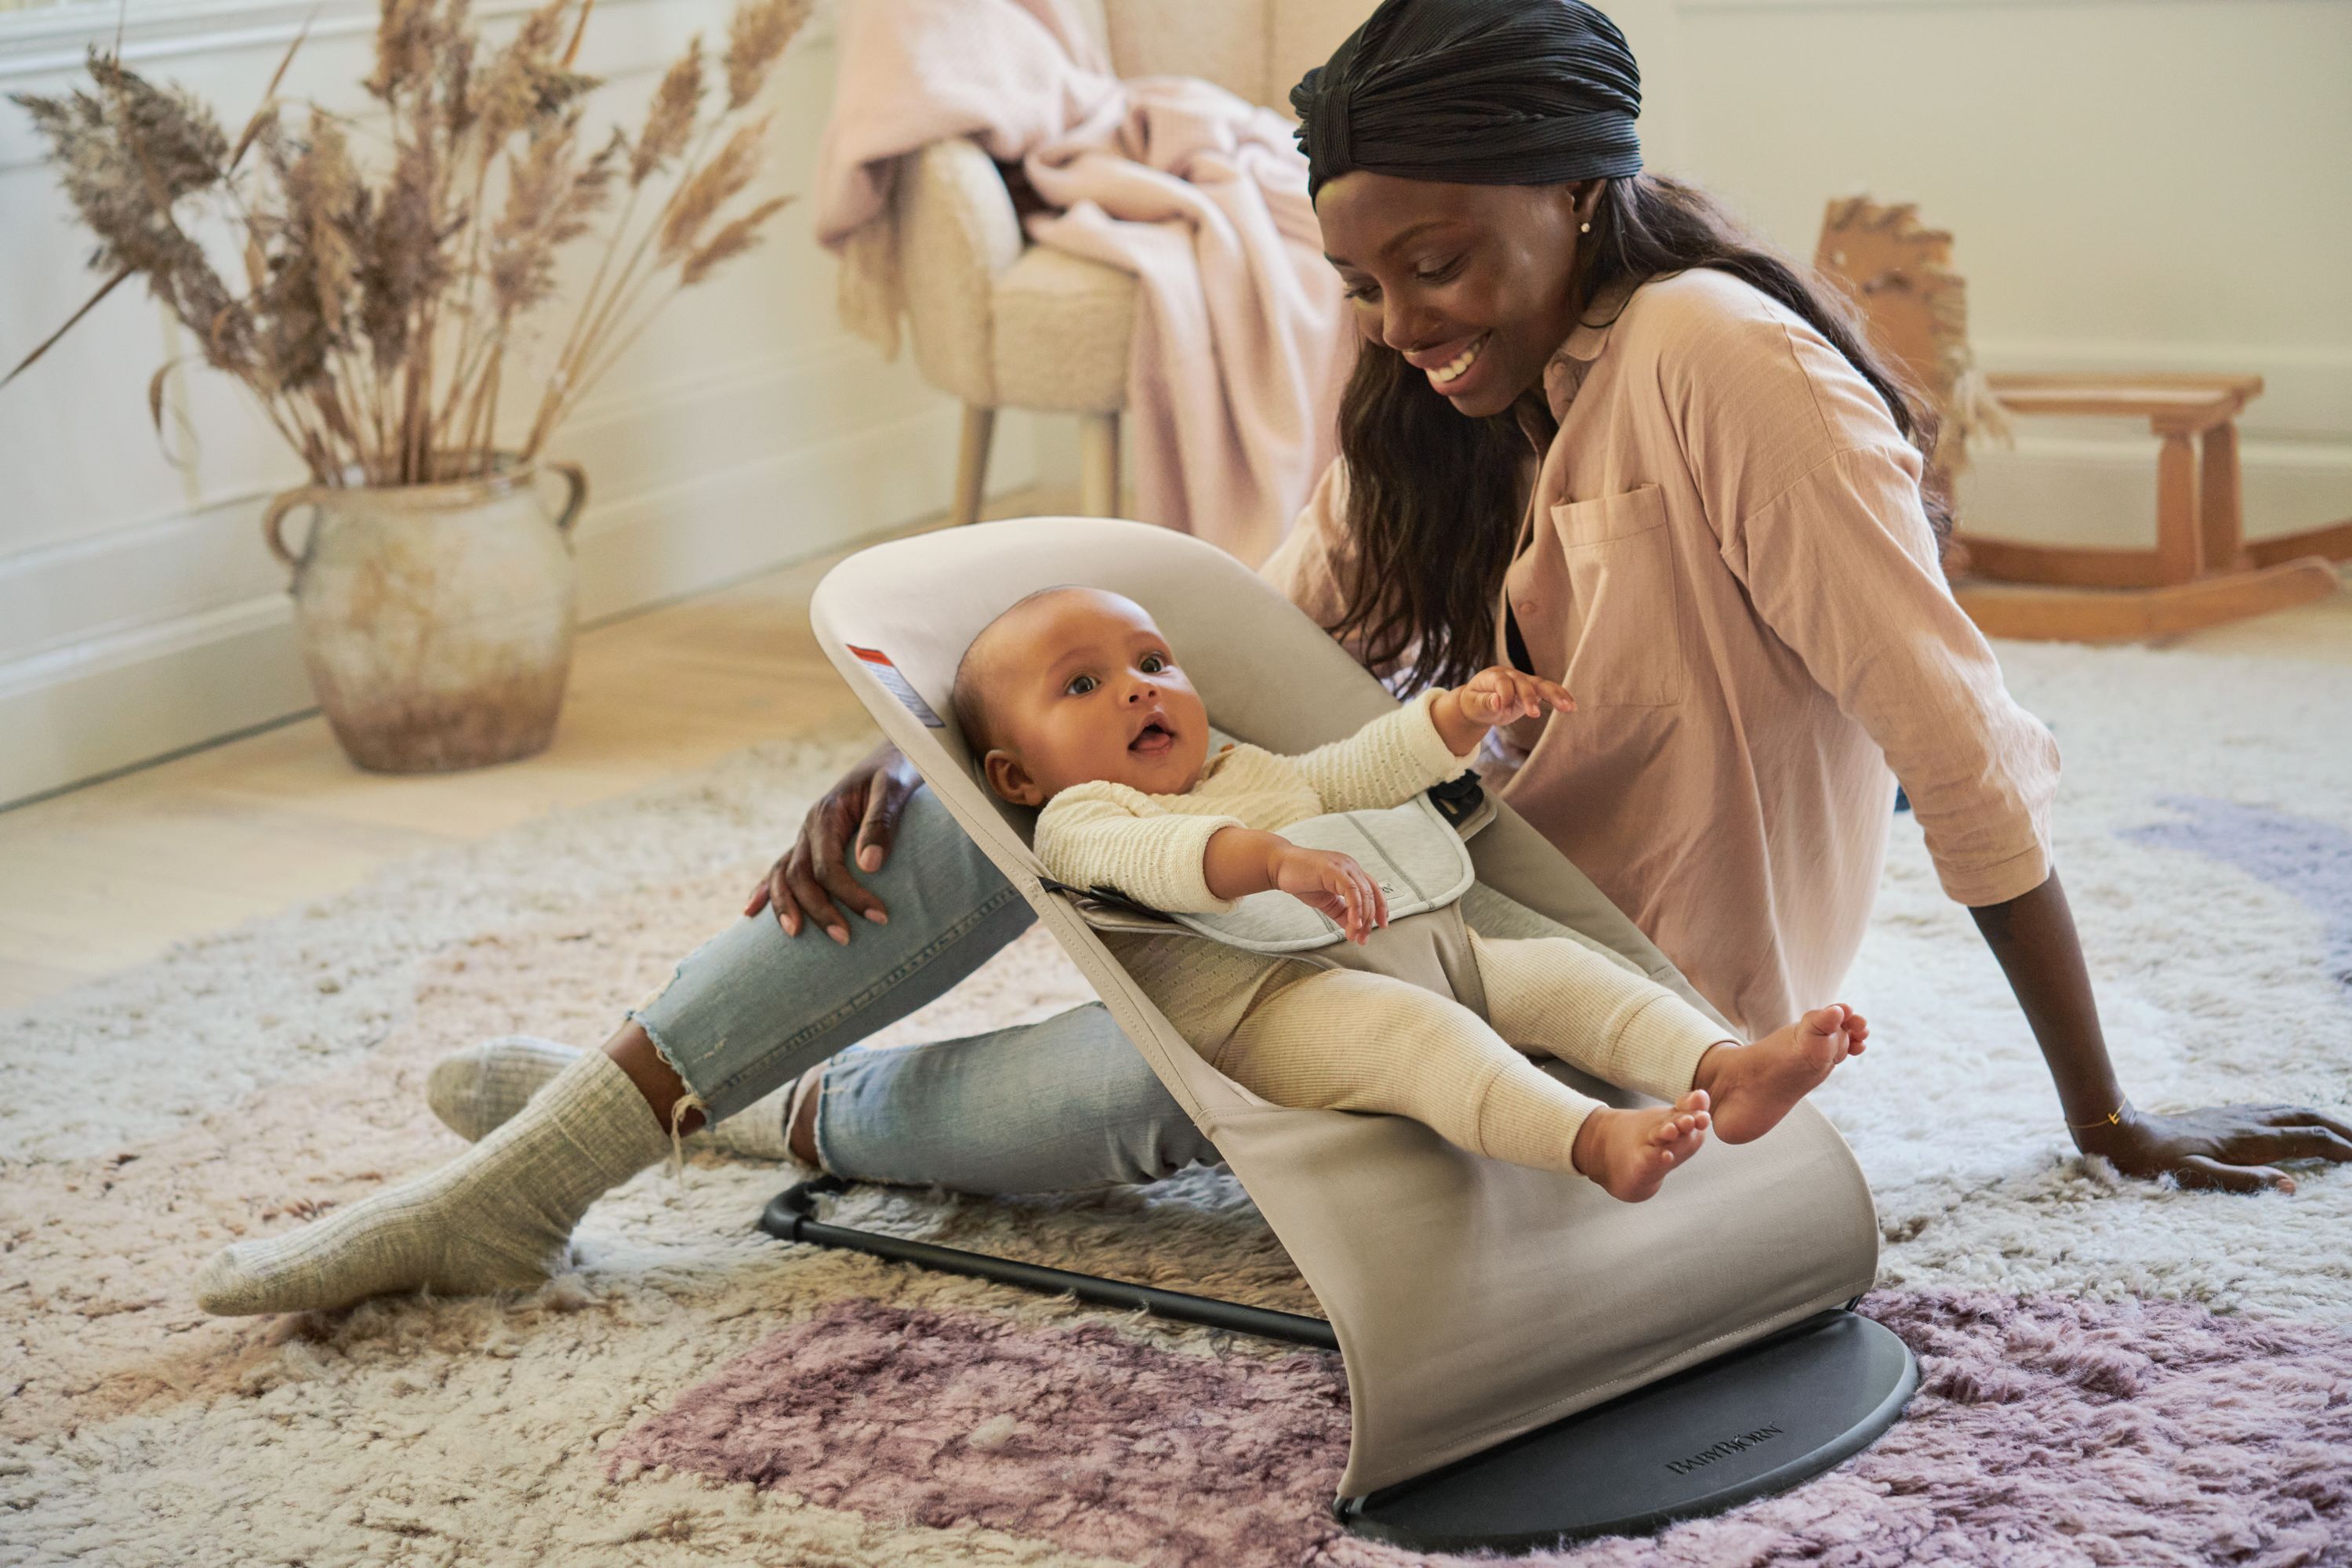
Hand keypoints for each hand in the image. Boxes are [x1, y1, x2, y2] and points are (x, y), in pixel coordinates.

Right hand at [745, 742, 920, 942]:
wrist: (892, 756)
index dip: (848, 894)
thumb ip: (881, 823)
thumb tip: (869, 866)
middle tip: (845, 939)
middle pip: (800, 876)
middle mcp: (810, 826)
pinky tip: (751, 912)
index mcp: (827, 813)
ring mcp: (806, 835)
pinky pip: (781, 868)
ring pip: (782, 875)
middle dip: (818, 910)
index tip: (878, 916)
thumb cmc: (896, 772)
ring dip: (785, 907)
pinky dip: (766, 889)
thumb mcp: (894, 789)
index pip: (827, 865)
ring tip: (795, 935)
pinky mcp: (811, 842)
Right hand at [1272, 846, 1387, 943]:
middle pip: (1371, 895)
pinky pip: (1351, 890)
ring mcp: (1344, 866)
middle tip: (1362, 939)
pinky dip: (1355, 908)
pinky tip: (1354, 923)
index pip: (1374, 891)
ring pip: (1364, 894)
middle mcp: (1351, 867)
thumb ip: (1342, 913)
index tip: (1381, 927)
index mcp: (1352, 872)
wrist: (1279, 866)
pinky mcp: (1334, 870)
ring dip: (1363, 917)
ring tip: (1356, 935)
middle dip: (1370, 920)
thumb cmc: (1301, 880)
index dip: (1381, 909)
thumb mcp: (1326, 901)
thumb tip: (1354, 929)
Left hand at [1434, 667, 1574, 752]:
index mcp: (1492, 676)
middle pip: (1523, 682)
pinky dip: (1560, 697)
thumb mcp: (1473, 705)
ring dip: (1555, 695)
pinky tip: (1572, 706)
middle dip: (1529, 698)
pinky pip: (1548, 691)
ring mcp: (1524, 681)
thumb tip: (1497, 701)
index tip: (1503, 711)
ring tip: (1568, 707)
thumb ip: (1484, 703)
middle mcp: (1510, 675)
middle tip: (1534, 715)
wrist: (1480, 701)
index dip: (1504, 696)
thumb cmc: (1475, 702)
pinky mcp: (1533, 689)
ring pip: (1541, 685)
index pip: (1502, 682)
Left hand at [2077, 1102, 2351, 1193]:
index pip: (2311, 1141)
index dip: (2345, 1149)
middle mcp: (2249, 1123)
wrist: (2124, 1133)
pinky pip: (2274, 1110)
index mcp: (2249, 1141)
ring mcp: (2237, 1115)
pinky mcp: (2225, 1115)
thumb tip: (2292, 1186)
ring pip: (2293, 1111)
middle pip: (2309, 1119)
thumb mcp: (2197, 1178)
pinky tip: (2298, 1122)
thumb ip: (2245, 1183)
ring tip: (2346, 1133)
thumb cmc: (2157, 1163)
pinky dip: (2299, 1115)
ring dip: (2324, 1119)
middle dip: (2344, 1130)